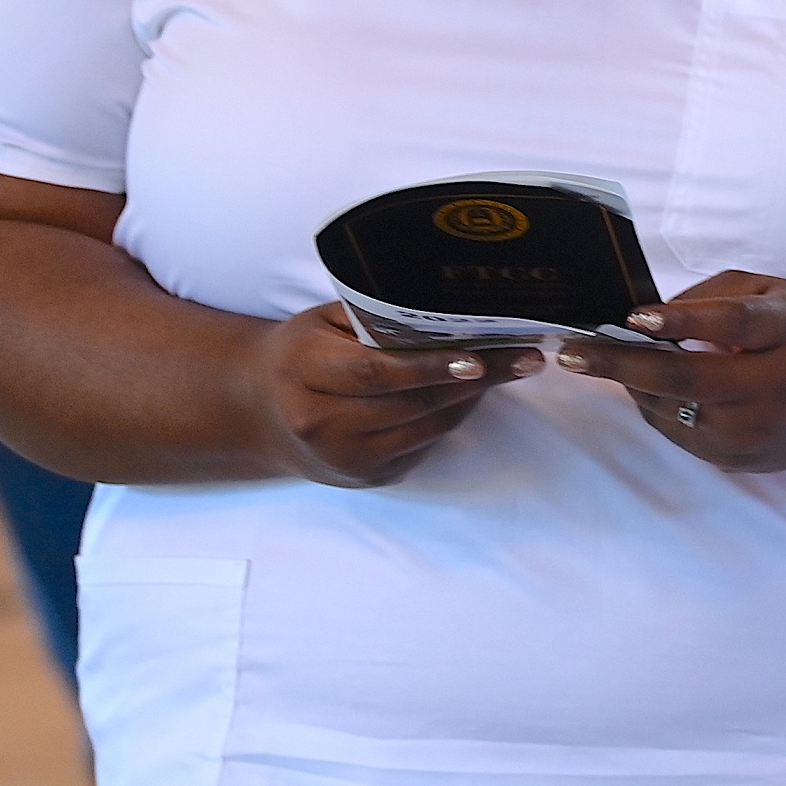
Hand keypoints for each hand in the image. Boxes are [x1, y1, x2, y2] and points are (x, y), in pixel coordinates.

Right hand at [243, 302, 543, 487]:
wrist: (260, 411)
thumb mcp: (325, 321)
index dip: (433, 366)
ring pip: (426, 425)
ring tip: (512, 366)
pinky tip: (471, 392)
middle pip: (412, 402)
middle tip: (525, 356)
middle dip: (477, 378)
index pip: (378, 372)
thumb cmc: (303, 352)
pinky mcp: (364, 476)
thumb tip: (447, 308)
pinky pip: (423, 443)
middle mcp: (320, 422)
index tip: (481, 358)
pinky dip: (451, 416)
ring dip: (473, 396)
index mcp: (305, 370)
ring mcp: (343, 457)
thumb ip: (375, 316)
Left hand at [552, 272, 785, 472]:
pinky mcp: (739, 461)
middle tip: (569, 350)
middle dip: (621, 364)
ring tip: (603, 358)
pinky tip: (649, 384)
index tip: (634, 317)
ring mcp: (756, 433)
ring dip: (632, 382)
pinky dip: (655, 404)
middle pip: (689, 379)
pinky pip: (678, 431)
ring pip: (672, 409)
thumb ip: (720, 298)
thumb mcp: (781, 295)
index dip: (684, 319)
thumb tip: (652, 317)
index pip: (736, 326)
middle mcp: (775, 389)